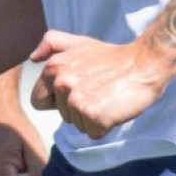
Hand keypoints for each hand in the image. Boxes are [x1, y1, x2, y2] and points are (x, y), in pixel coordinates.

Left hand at [28, 32, 168, 138]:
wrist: (144, 64)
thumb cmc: (112, 57)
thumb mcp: (79, 43)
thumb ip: (51, 43)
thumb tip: (31, 57)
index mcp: (53, 67)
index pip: (39, 100)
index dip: (58, 99)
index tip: (79, 88)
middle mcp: (62, 83)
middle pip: (61, 114)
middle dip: (77, 108)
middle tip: (97, 91)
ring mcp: (77, 99)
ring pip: (77, 125)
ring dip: (92, 117)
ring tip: (106, 98)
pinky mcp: (94, 115)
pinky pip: (93, 133)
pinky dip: (104, 126)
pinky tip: (113, 108)